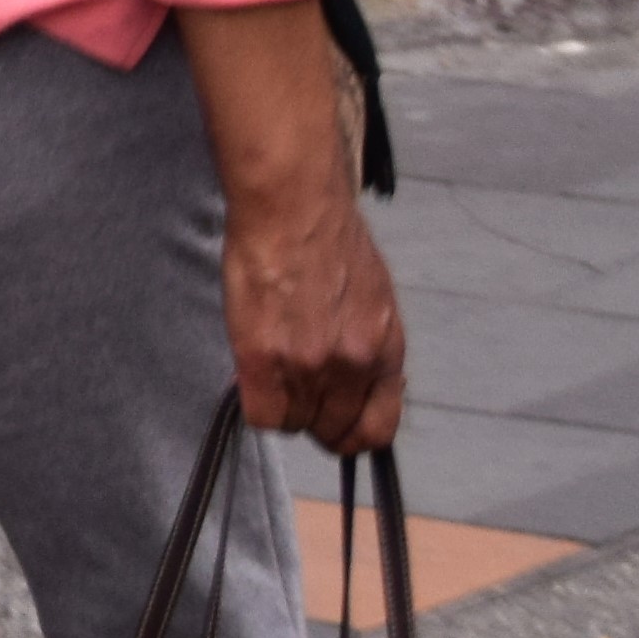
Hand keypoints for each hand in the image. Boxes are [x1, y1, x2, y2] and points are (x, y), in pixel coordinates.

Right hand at [180, 0, 407, 450]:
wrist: (292, 205)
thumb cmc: (328, 237)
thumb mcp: (372, 298)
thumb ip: (366, 344)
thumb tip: (352, 377)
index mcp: (386, 350)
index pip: (379, 429)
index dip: (351, 432)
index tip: (333, 419)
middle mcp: (354, 365)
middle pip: (332, 432)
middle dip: (312, 418)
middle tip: (293, 389)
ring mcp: (310, 365)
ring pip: (295, 424)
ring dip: (282, 404)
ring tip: (272, 368)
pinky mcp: (264, 357)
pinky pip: (262, 415)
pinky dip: (255, 403)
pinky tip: (252, 373)